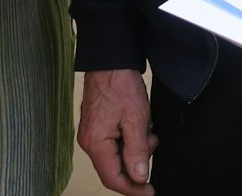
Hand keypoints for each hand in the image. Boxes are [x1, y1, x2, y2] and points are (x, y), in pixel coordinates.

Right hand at [79, 68, 157, 195]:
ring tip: (146, 124)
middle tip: (151, 140)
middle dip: (138, 160)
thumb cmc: (120, 84)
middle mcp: (90, 141)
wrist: (110, 59)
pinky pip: (118, 141)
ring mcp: (94, 133)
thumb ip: (137, 151)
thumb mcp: (136, 119)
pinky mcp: (100, 125)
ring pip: (119, 153)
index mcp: (96, 143)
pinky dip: (132, 135)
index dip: (133, 189)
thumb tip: (139, 177)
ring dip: (137, 144)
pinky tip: (140, 120)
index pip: (113, 178)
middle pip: (116, 168)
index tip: (150, 192)